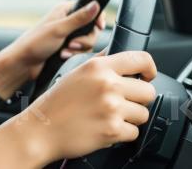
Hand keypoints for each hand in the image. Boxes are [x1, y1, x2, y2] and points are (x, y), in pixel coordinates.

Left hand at [4, 0, 105, 81]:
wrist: (24, 64)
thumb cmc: (35, 43)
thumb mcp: (59, 29)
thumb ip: (79, 18)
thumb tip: (95, 4)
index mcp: (64, 10)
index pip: (89, 8)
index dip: (96, 17)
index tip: (99, 26)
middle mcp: (67, 22)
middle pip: (91, 29)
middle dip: (84, 39)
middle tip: (72, 44)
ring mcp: (68, 36)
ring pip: (88, 42)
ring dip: (78, 49)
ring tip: (64, 52)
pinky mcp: (67, 49)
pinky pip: (81, 52)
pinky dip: (74, 55)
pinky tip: (63, 57)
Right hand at [9, 50, 157, 163]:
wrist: (41, 129)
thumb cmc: (56, 103)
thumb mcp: (75, 72)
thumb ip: (100, 63)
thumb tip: (120, 56)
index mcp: (98, 67)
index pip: (141, 60)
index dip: (150, 69)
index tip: (148, 76)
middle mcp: (107, 84)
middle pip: (148, 91)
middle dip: (138, 100)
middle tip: (122, 103)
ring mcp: (111, 107)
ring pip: (143, 114)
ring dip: (130, 118)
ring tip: (109, 117)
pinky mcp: (112, 129)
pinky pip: (134, 133)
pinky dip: (122, 134)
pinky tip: (104, 128)